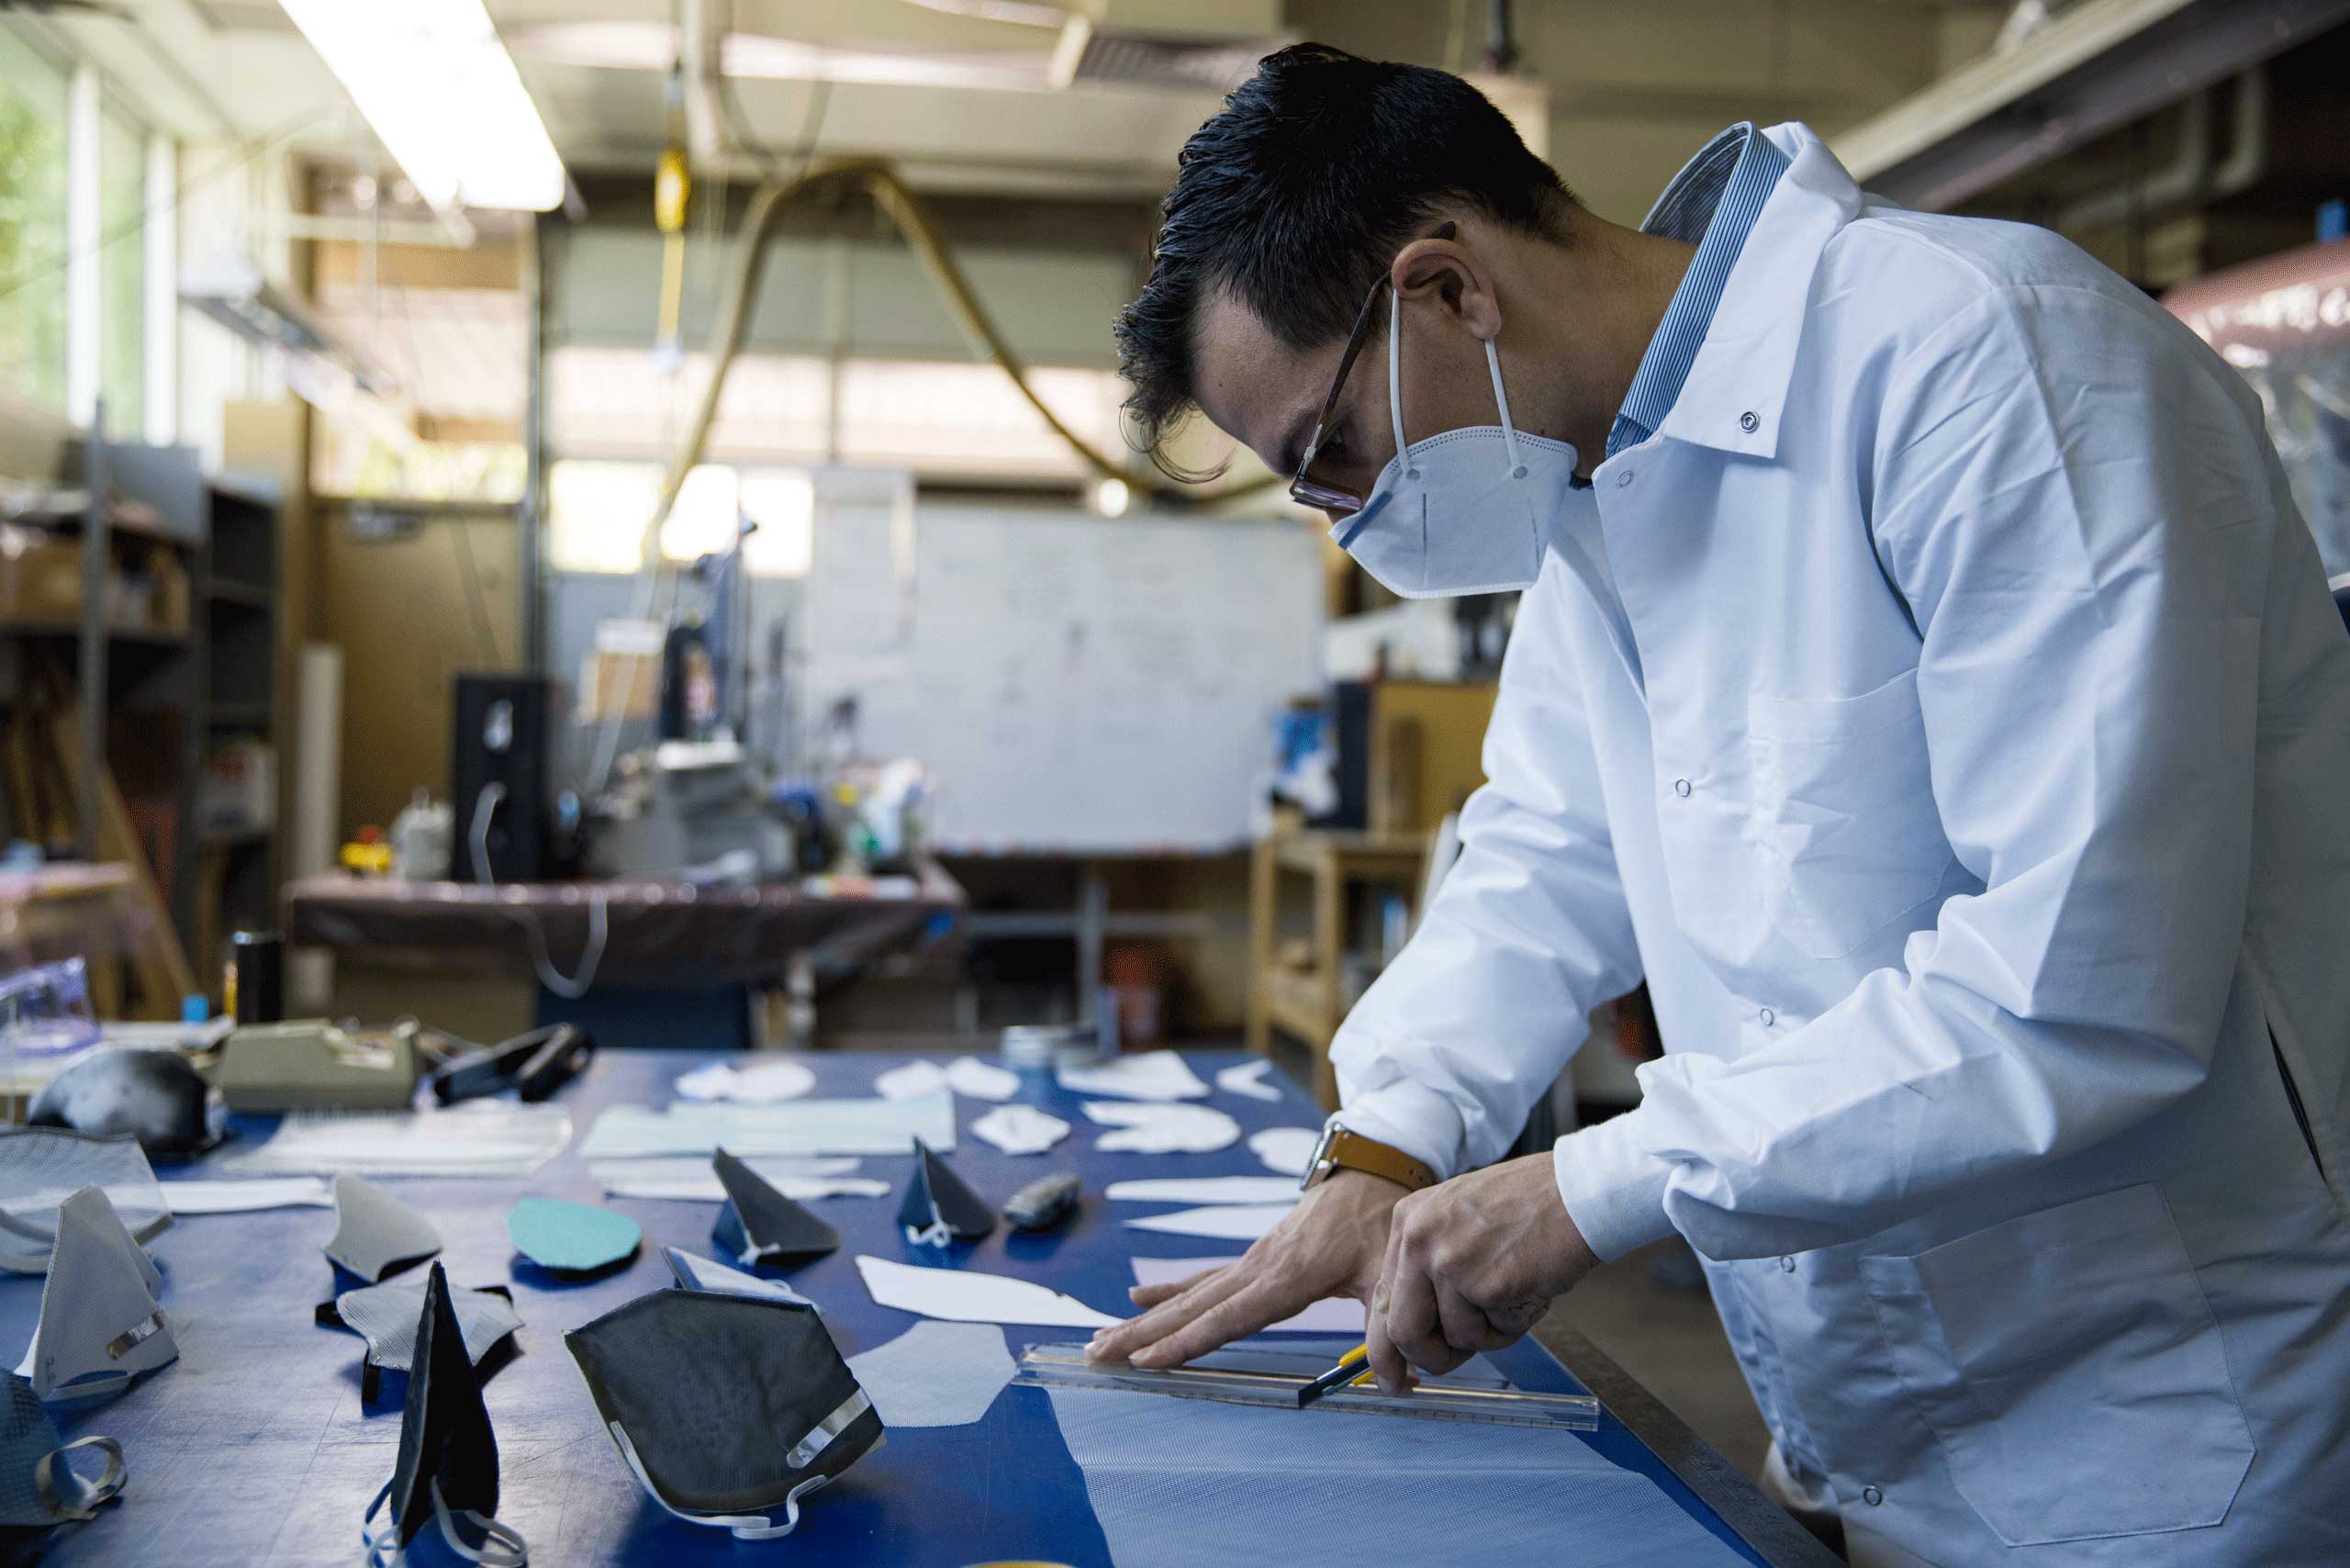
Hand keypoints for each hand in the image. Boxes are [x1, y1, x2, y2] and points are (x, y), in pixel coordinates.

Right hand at [1085, 1169, 1404, 1368]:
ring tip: (1100, 1338)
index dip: (1186, 1342)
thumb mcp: (1390, 1272)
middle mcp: (1259, 1266)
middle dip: (1141, 1333)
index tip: (1144, 1360)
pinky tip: (1136, 1298)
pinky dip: (1168, 1291)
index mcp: (1289, 1276)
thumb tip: (1401, 1380)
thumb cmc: (1380, 1224)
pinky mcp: (1252, 1257)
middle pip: (1191, 1307)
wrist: (1370, 1170)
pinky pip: (1202, 1278)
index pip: (1228, 1317)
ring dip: (1143, 1317)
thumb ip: (1390, 1326)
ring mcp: (1251, 1260)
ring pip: (1189, 1294)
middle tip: (1095, 1354)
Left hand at [1366, 1152, 1596, 1392]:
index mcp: (1408, 1222)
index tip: (1392, 1379)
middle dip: (1428, 1359)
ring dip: (1490, 1333)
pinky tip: (1531, 1286)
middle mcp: (1419, 1239)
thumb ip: (1430, 1269)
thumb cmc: (1529, 1207)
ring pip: (1456, 1338)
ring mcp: (1450, 1262)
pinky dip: (1515, 1324)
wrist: (1578, 1191)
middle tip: (1450, 1367)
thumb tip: (1410, 1337)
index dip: (1384, 1350)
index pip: (1380, 1298)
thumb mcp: (1458, 1221)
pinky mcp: (1486, 1285)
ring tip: (1516, 1293)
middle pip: (1402, 1331)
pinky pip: (1494, 1334)